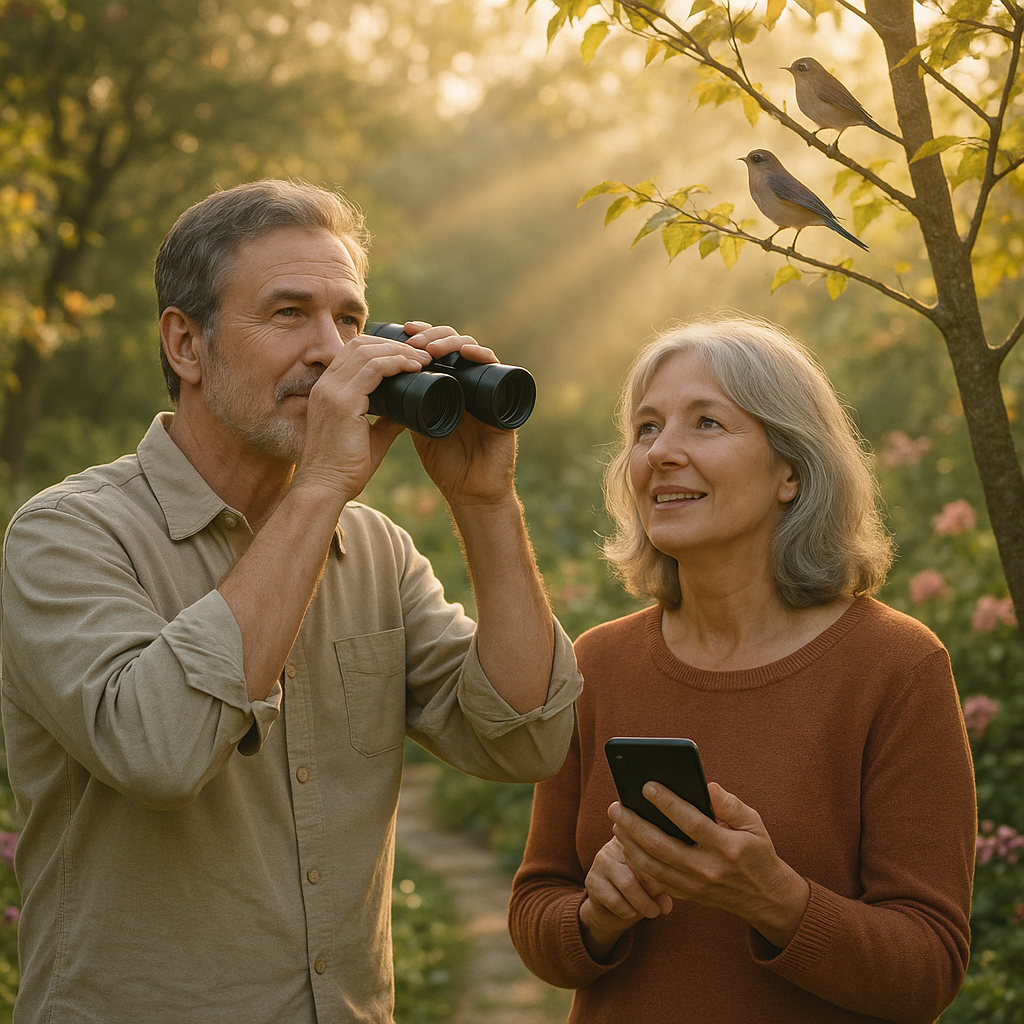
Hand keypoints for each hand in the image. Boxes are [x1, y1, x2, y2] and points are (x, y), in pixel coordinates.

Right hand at [296, 331, 431, 502]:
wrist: (325, 489)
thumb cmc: (345, 468)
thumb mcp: (370, 437)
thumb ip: (386, 420)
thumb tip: (408, 410)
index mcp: (328, 390)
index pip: (353, 352)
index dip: (383, 347)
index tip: (410, 356)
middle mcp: (326, 385)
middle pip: (360, 344)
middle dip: (394, 344)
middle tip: (422, 354)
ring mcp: (331, 391)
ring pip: (367, 351)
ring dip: (399, 351)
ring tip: (423, 359)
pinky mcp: (342, 402)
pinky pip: (373, 369)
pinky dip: (396, 363)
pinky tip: (414, 367)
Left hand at [400, 323, 517, 505]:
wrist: (470, 492)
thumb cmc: (446, 464)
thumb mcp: (420, 429)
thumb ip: (407, 408)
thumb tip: (380, 384)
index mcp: (450, 386)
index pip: (439, 349)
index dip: (423, 335)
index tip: (403, 329)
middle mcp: (469, 383)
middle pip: (455, 343)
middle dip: (433, 334)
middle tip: (413, 338)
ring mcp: (486, 389)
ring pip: (474, 350)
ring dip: (453, 342)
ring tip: (432, 347)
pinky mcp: (502, 400)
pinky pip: (496, 369)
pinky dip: (483, 356)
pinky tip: (468, 353)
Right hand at [579, 837, 670, 960]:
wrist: (610, 911)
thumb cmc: (639, 891)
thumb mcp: (656, 886)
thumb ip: (663, 888)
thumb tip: (666, 905)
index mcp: (636, 836)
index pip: (652, 846)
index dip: (665, 869)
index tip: (672, 886)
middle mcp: (616, 842)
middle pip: (642, 864)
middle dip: (654, 890)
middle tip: (662, 906)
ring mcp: (602, 859)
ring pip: (628, 884)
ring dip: (643, 904)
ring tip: (652, 912)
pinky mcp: (592, 880)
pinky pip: (615, 900)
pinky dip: (628, 911)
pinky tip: (630, 912)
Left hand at [609, 782, 809, 949]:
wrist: (765, 898)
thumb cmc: (757, 852)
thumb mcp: (753, 823)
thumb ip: (729, 804)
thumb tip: (706, 786)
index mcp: (727, 847)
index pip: (691, 822)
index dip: (667, 803)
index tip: (646, 786)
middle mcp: (708, 869)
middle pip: (662, 845)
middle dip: (634, 824)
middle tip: (616, 806)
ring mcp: (696, 887)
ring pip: (653, 865)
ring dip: (630, 843)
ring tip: (617, 823)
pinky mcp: (688, 896)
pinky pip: (656, 880)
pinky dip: (638, 862)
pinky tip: (627, 845)